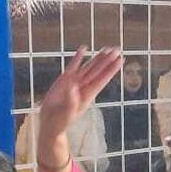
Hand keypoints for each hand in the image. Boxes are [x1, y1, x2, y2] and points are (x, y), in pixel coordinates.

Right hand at [37, 47, 123, 168]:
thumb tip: (72, 88)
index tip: (120, 60)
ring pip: (89, 67)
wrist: (50, 123)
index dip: (111, 70)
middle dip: (107, 60)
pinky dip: (78, 57)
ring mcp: (74, 82)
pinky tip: (84, 48)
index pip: (101, 80)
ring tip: (107, 49)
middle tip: (117, 49)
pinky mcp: (64, 79)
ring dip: (97, 58)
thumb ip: (70, 102)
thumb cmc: (59, 122)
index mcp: (86, 95)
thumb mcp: (64, 114)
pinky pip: (73, 66)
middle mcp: (83, 87)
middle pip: (98, 71)